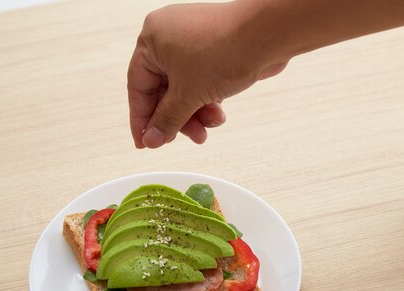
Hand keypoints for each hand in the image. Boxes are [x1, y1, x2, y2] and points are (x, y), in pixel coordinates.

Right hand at [127, 3, 286, 147]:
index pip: (138, 86)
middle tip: (186, 137)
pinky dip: (207, 101)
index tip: (145, 142)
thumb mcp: (188, 94)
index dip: (142, 119)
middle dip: (177, 118)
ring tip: (207, 128)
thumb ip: (167, 119)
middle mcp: (169, 38)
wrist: (266, 35)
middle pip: (163, 91)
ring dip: (195, 114)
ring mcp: (192, 43)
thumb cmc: (224, 51)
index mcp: (151, 40)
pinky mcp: (213, 51)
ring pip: (185, 90)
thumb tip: (152, 138)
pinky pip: (201, 82)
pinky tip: (218, 115)